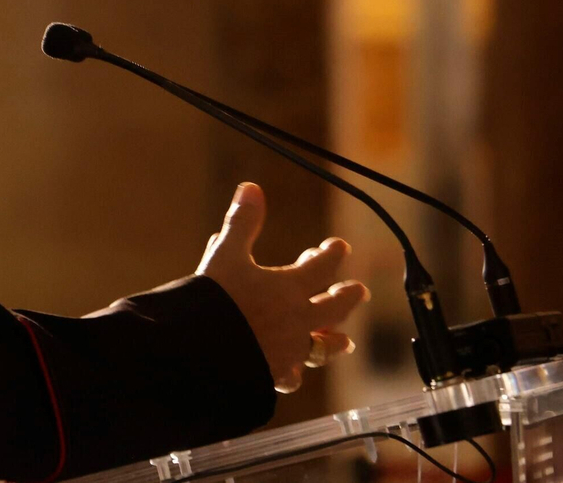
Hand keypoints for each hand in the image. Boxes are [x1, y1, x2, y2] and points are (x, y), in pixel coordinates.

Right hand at [196, 182, 368, 393]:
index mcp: (290, 287)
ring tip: (344, 342)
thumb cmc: (216, 299)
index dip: (332, 255)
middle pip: (334, 307)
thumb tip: (252, 187)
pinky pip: (292, 375)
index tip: (340, 246)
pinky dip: (295, 372)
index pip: (322, 268)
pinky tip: (294, 374)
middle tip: (359, 290)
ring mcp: (290, 349)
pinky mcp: (274, 373)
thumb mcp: (226, 254)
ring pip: (323, 347)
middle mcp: (299, 319)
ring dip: (334, 341)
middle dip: (347, 297)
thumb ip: (242, 222)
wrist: (203, 349)